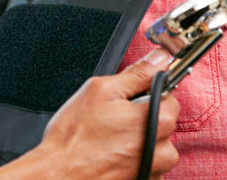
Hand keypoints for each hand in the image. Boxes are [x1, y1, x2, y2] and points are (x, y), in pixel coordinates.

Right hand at [21, 50, 179, 179]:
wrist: (57, 175)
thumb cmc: (74, 138)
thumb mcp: (101, 91)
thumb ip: (136, 73)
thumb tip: (159, 58)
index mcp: (158, 120)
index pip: (169, 96)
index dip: (146, 93)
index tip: (129, 98)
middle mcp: (163, 149)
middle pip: (163, 122)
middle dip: (142, 117)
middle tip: (113, 119)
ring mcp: (154, 169)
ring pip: (155, 144)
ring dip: (138, 139)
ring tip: (110, 140)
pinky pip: (146, 163)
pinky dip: (132, 158)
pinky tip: (111, 154)